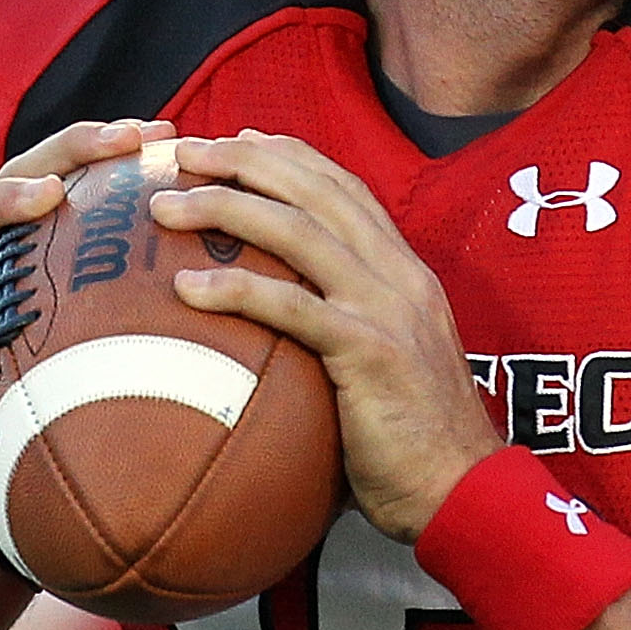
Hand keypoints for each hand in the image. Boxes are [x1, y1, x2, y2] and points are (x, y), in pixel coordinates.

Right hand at [0, 118, 178, 546]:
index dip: (113, 154)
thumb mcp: (92, 375)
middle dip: (69, 151)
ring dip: (3, 206)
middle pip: (20, 183)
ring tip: (44, 193)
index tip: (167, 134)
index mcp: (28, 262)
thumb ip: (143, 343)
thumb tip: (238, 335)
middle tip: (124, 137)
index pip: (70, 185)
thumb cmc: (30, 428)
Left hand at [153, 131, 502, 540]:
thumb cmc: (413, 442)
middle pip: (316, 191)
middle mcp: (400, 276)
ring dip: (225, 208)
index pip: (344, 188)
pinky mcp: (371, 354)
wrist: (464, 490)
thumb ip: (344, 329)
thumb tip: (281, 327)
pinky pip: (293, 308)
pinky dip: (236, 290)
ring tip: (166, 206)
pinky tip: (185, 288)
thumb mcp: (383, 364)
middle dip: (245, 160)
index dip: (287, 156)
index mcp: (405, 272)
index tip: (235, 138)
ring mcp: (388, 311)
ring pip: (300, 232)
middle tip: (184, 151)